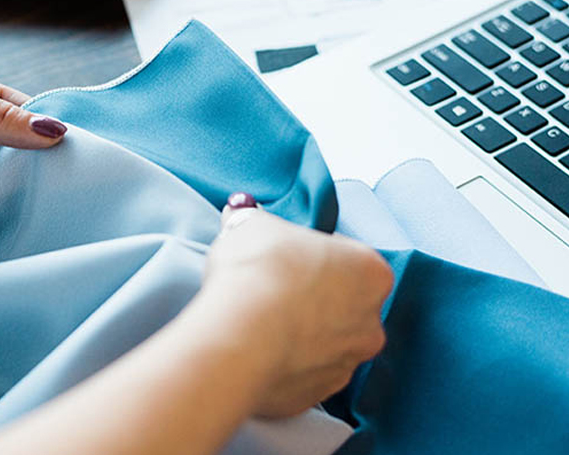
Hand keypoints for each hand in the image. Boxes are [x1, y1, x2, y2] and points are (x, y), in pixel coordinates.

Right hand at [195, 195, 392, 417]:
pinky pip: (302, 374)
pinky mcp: (317, 394)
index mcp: (370, 271)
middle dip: (312, 298)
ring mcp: (346, 363)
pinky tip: (256, 349)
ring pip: (324, 343)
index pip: (347, 257)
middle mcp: (371, 321)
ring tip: (258, 322)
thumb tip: (241, 215)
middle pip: (343, 304)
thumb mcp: (250, 226)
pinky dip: (283, 364)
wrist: (238, 336)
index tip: (285, 258)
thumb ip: (253, 221)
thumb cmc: (257, 273)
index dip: (312, 256)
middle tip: (272, 289)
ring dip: (299, 333)